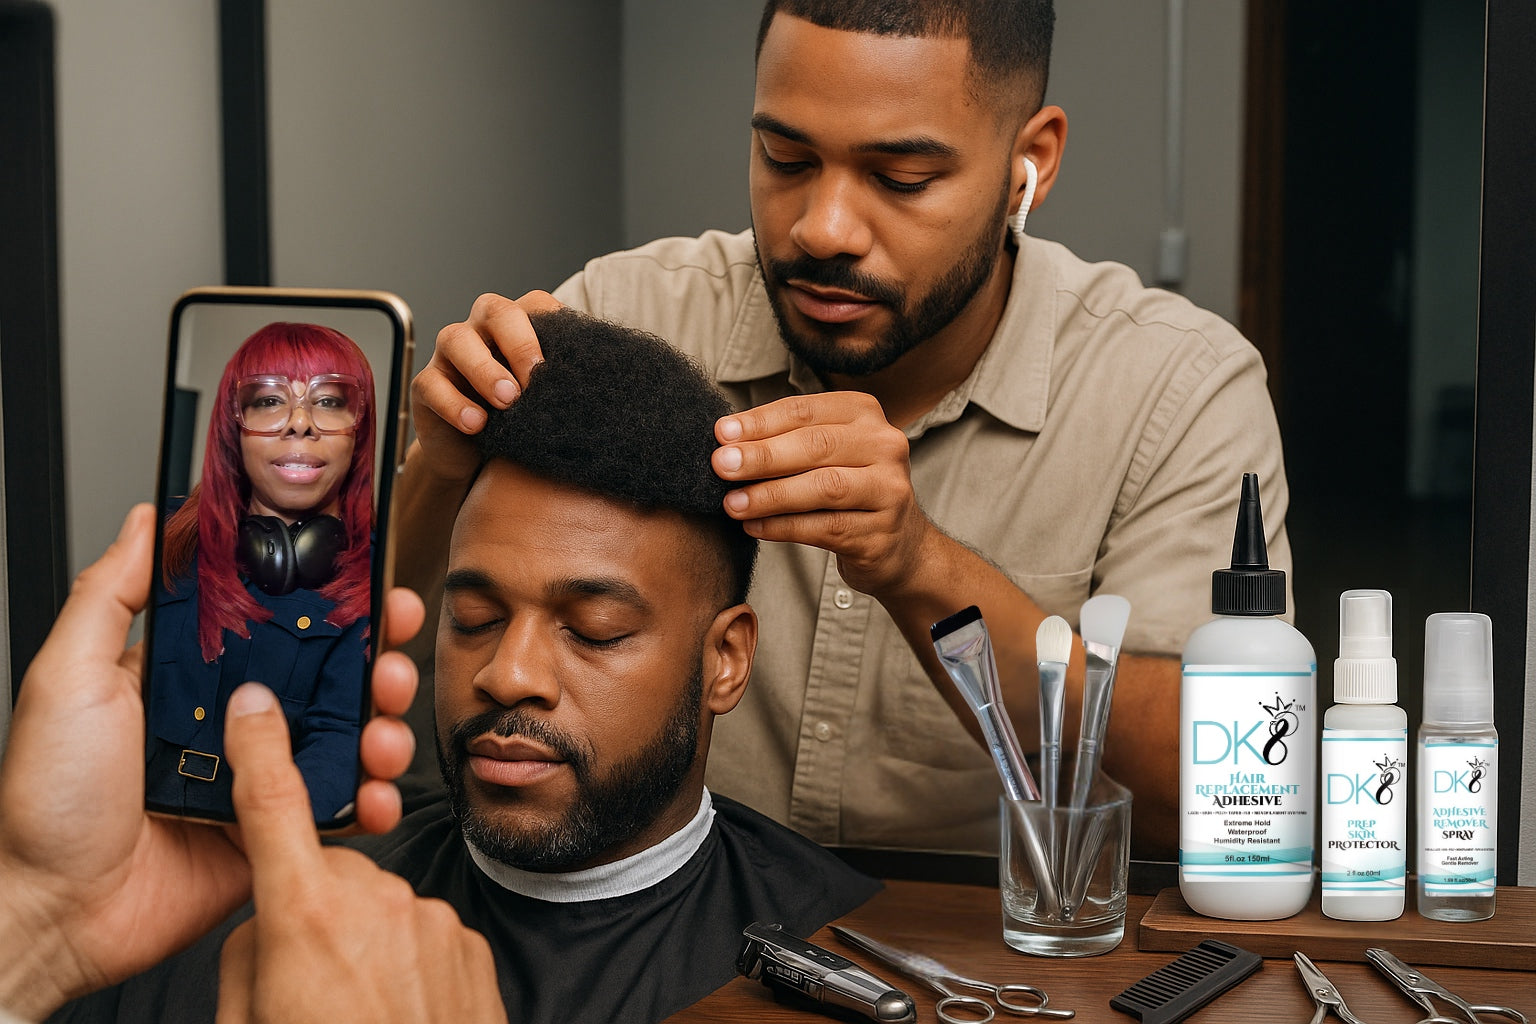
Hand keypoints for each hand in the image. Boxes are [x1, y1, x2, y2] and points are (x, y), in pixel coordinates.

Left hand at [0, 506, 425, 1019]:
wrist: (57, 913)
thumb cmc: (47, 802)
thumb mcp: (69, 679)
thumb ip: (111, 596)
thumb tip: (148, 520)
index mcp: (193, 676)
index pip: (279, 623)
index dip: (333, 602)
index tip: (372, 587)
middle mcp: (234, 719)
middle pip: (332, 677)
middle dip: (379, 663)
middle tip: (392, 663)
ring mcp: (260, 775)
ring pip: (349, 738)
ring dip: (384, 728)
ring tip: (384, 735)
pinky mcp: (276, 830)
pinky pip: (341, 808)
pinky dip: (373, 801)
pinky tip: (375, 795)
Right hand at [216, 684, 505, 1023]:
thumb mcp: (247, 1022)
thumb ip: (251, 955)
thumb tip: (268, 925)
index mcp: (305, 916)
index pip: (274, 808)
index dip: (260, 750)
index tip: (256, 705)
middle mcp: (375, 902)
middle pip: (329, 873)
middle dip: (313, 907)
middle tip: (307, 975)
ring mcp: (429, 920)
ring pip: (378, 906)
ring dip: (363, 940)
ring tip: (358, 1007)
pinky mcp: (468, 943)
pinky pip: (421, 932)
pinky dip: (405, 960)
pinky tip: (399, 1009)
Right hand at [408, 290, 560, 486]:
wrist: (476, 458)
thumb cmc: (520, 419)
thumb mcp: (547, 400)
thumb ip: (569, 384)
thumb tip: (614, 381)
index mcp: (516, 326)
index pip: (535, 303)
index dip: (552, 321)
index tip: (573, 358)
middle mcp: (480, 330)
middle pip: (494, 310)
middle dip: (518, 341)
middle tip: (537, 379)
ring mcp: (448, 355)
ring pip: (456, 340)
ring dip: (485, 369)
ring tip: (508, 401)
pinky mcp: (425, 386)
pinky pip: (432, 385)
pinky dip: (455, 404)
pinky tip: (477, 424)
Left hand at [711, 391, 934, 595]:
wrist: (898, 545)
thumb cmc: (846, 490)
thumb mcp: (825, 454)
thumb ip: (784, 442)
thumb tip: (726, 442)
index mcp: (864, 414)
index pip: (805, 411)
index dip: (760, 422)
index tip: (721, 434)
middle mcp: (885, 445)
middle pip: (816, 446)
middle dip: (762, 456)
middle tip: (721, 465)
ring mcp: (889, 490)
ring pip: (824, 487)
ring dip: (771, 495)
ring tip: (732, 503)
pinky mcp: (882, 533)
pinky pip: (826, 528)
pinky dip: (784, 527)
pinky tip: (754, 527)